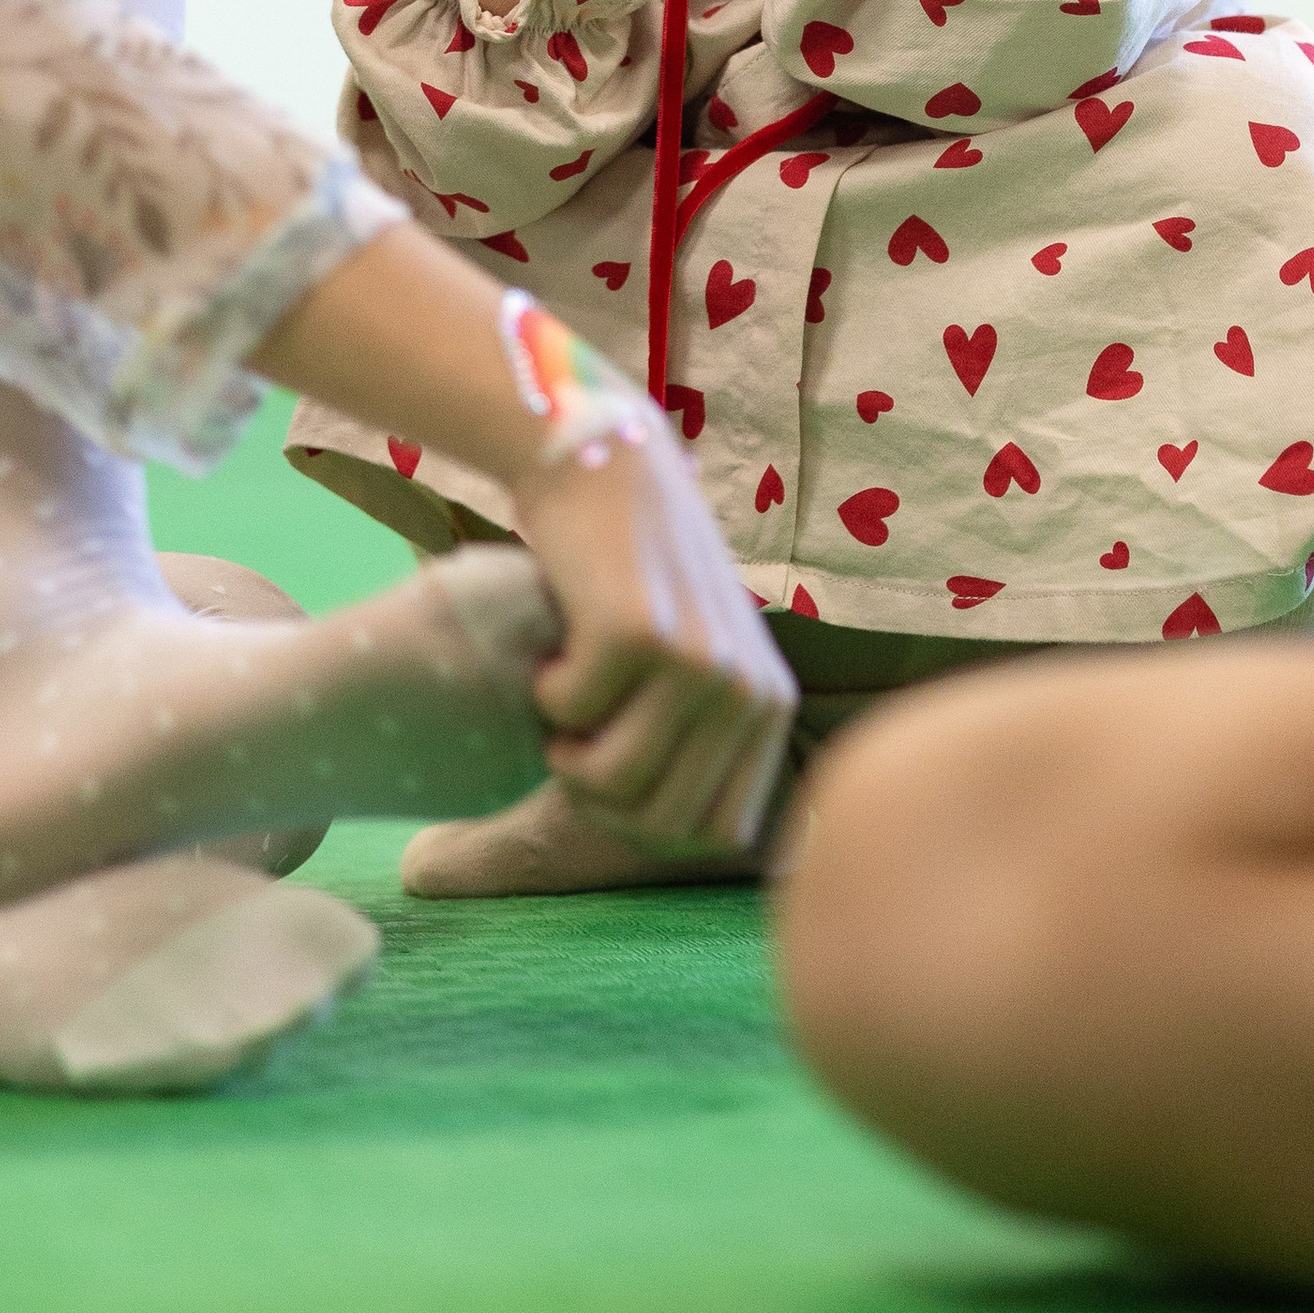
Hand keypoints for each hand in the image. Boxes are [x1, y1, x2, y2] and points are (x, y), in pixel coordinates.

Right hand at [510, 428, 797, 852]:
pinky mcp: (637, 634)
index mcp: (770, 707)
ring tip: (564, 691)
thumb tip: (685, 843)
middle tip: (570, 737)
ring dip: (563, 749)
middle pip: (658, 823)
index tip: (606, 782)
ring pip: (609, 782)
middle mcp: (747, 690)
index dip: (645, 829)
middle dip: (596, 798)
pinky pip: (565, 717)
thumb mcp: (698, 660)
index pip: (715, 837)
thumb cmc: (637, 577)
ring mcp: (698, 662)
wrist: (608, 469)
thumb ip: (703, 741)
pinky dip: (543, 689)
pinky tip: (557, 640)